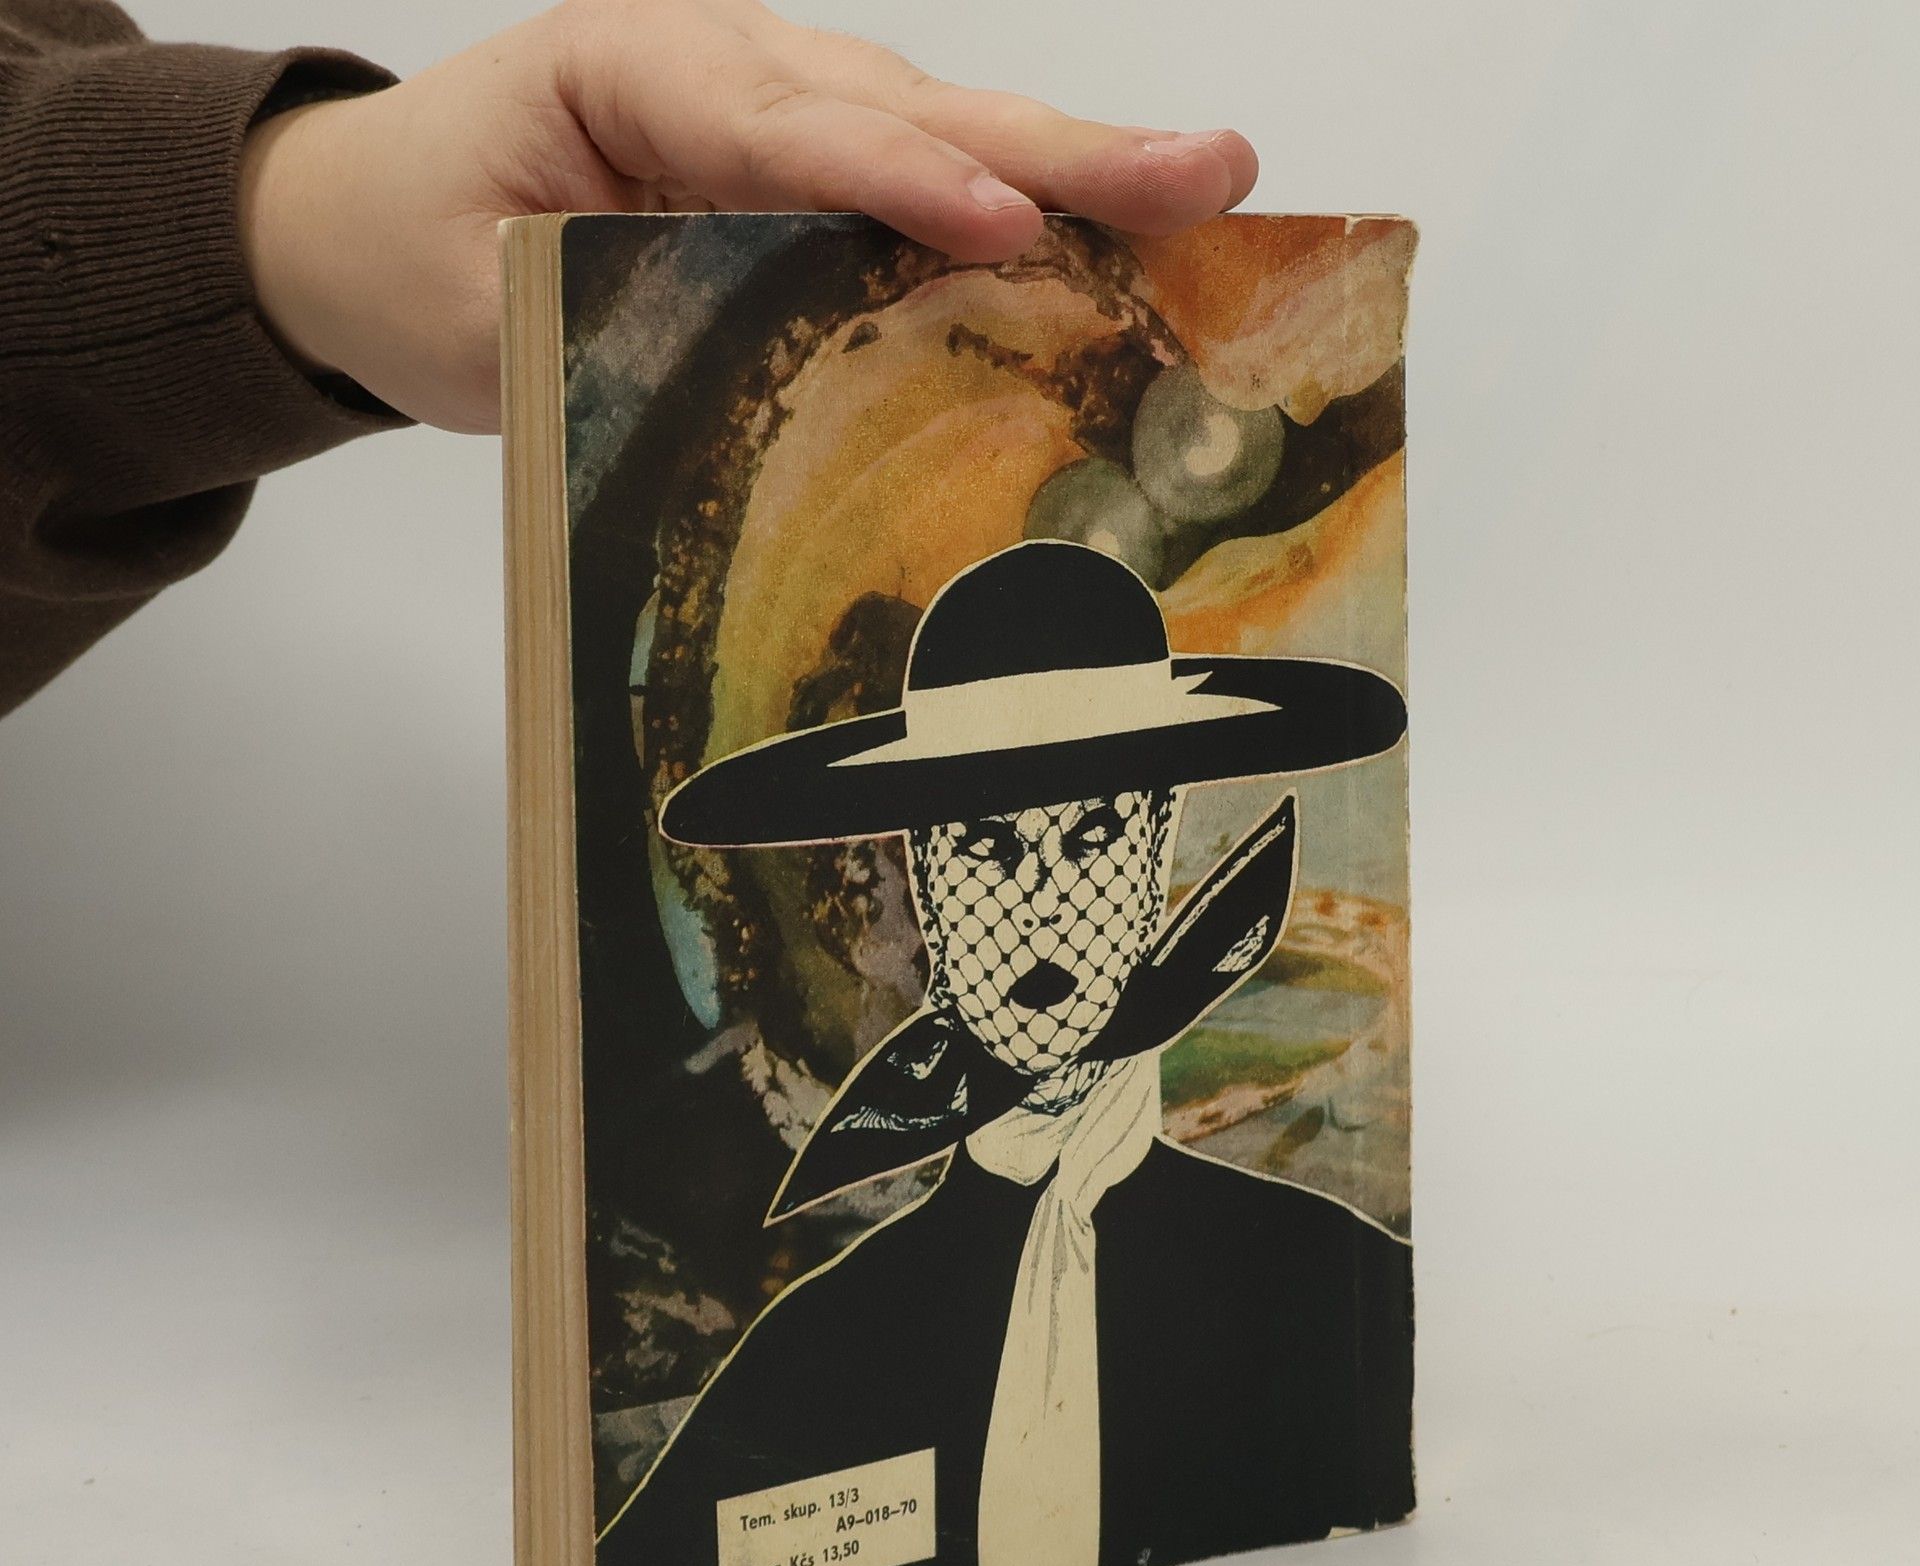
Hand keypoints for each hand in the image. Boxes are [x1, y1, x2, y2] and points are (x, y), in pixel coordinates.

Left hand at [237, 0, 1257, 432]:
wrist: (365, 226)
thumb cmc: (410, 255)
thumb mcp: (473, 312)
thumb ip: (601, 330)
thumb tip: (752, 394)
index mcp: (621, 70)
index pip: (779, 123)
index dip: (900, 175)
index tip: (1008, 221)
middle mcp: (717, 70)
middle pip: (902, 102)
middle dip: (1057, 143)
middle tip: (1206, 170)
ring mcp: (769, 114)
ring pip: (933, 131)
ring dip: (1071, 169)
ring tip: (1203, 192)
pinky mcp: (795, 175)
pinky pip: (915, 186)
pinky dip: (1018, 213)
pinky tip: (1117, 236)